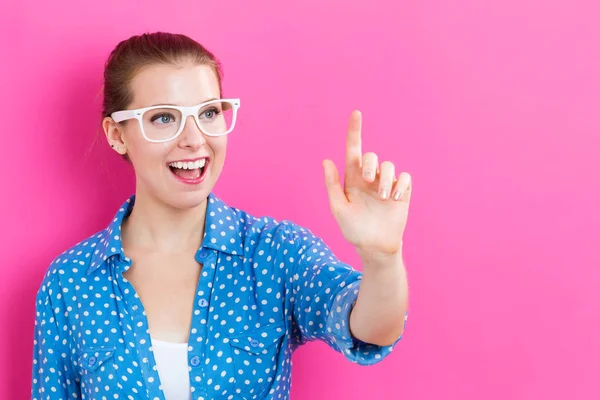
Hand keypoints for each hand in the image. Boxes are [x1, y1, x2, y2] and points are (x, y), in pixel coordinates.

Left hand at [323, 110, 411, 255]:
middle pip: (372, 156)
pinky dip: (400, 186)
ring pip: (389, 166)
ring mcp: (385, 184)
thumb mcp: (339, 208)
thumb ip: (332, 184)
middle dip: (371, 164)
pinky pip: (405, 178)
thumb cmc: (353, 229)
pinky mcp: (401, 192)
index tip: (356, 113)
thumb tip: (326, 161)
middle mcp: (369, 178)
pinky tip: (394, 200)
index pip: (353, 150)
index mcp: (352, 179)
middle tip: (368, 180)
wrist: (374, 246)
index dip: (354, 131)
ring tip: (382, 199)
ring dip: (385, 180)